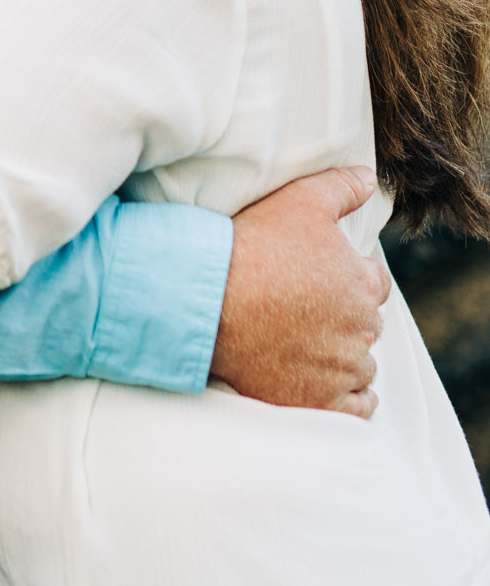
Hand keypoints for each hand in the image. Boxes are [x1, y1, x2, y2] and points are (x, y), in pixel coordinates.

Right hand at [211, 167, 390, 417]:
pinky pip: (355, 407)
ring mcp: (342, 369)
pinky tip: (325, 382)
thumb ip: (341, 187)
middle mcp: (360, 328)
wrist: (209, 301)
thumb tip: (371, 179)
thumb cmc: (255, 247)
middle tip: (307, 309)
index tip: (322, 279)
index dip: (349, 278)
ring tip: (306, 343)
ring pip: (360, 365)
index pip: (375, 283)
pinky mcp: (321, 401)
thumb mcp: (300, 201)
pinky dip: (348, 398)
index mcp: (362, 283)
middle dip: (345, 317)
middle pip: (366, 324)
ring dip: (344, 357)